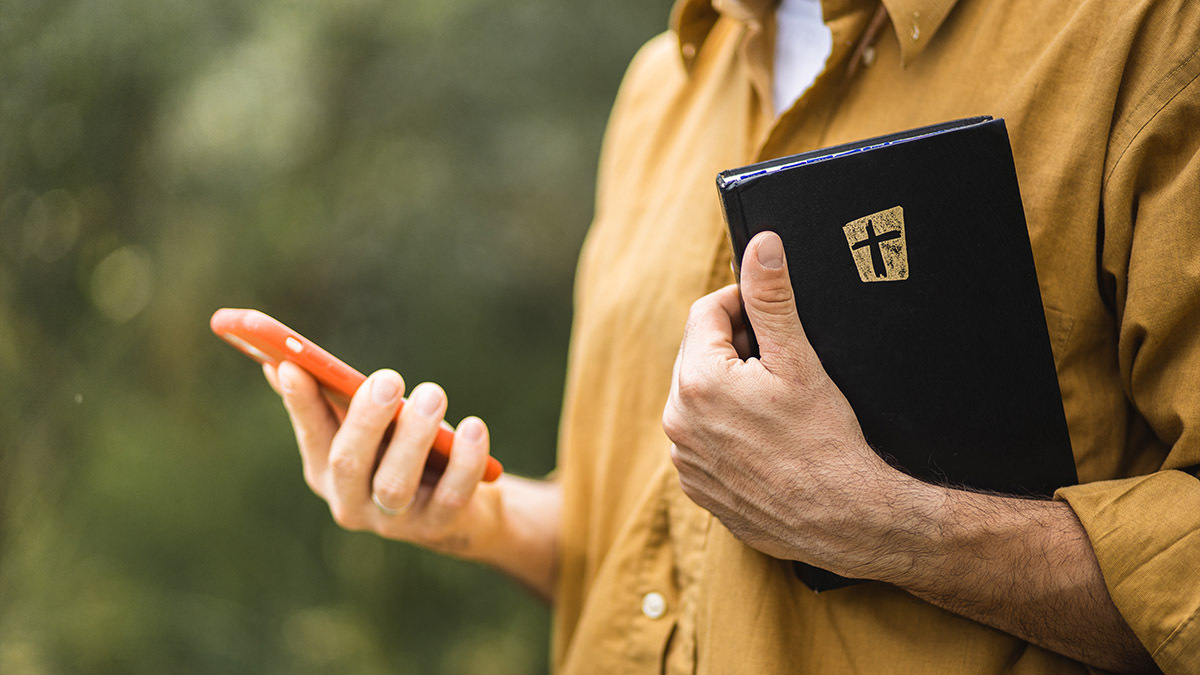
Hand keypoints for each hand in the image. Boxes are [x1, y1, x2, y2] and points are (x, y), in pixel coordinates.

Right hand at [264, 361, 502, 558]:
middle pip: (348, 464)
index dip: (300, 403)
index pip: (310, 434)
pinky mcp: (439, 527)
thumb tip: (282, 362)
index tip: (293, 366)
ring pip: (395, 484)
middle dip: (367, 418)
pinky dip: (464, 459)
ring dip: (415, 435)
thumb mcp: (372, 429)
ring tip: (433, 394)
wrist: (462, 512)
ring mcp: (394, 522)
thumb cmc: (404, 454)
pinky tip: (473, 427)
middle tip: (389, 378)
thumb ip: (334, 400)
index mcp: (326, 472)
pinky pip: (451, 495)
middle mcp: (352, 503)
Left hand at [662, 231, 918, 578]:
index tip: (772, 322)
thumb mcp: (799, 361)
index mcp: (697, 381)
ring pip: (699, 397)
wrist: (844, 520)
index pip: (706, 313)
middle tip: (780, 369)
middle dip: (736, 351)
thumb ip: (771, 298)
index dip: (743, 307)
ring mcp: (684, 458)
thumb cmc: (826, 441)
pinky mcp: (695, 486)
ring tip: (775, 408)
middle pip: (699, 355)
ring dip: (729, 391)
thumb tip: (762, 245)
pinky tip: (765, 439)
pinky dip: (726, 431)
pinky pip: (702, 439)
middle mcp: (678, 420)